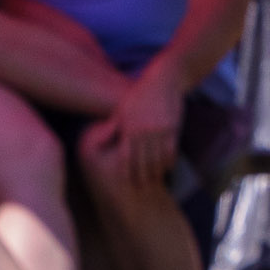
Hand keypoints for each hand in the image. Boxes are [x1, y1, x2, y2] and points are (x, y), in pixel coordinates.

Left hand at [103, 61, 184, 187]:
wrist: (163, 80)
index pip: (125, 155)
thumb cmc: (139, 95)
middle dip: (141, 176)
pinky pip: (171, 149)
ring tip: (155, 181)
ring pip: (157, 157)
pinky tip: (168, 168)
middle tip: (141, 188)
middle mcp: (143, 131)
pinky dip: (169, 160)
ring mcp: (159, 130)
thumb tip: (96, 142)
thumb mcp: (123, 109)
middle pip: (142, 160)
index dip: (126, 170)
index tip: (126, 182)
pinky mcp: (172, 127)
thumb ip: (112, 128)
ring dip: (156, 171)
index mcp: (128, 128)